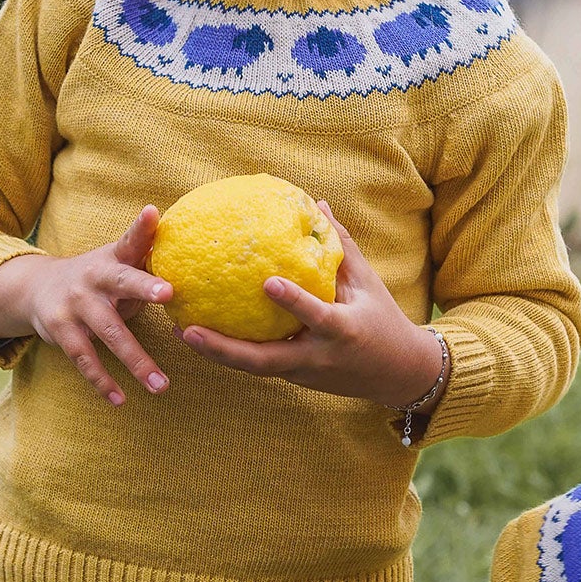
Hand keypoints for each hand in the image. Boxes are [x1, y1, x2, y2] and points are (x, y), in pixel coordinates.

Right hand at [0, 207, 172, 406]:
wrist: (36, 288)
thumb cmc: (98, 279)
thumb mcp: (117, 264)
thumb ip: (148, 259)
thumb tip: (200, 253)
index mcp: (112, 259)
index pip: (130, 240)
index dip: (142, 228)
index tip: (153, 213)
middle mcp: (94, 278)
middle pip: (121, 282)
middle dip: (143, 287)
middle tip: (168, 295)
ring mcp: (76, 305)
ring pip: (109, 333)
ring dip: (136, 361)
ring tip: (162, 386)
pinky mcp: (62, 331)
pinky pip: (85, 360)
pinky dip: (103, 382)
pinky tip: (121, 399)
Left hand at [178, 204, 449, 405]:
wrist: (398, 375)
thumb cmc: (383, 319)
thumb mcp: (367, 283)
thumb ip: (341, 245)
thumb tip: (317, 204)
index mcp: (342, 330)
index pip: (315, 316)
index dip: (293, 301)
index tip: (267, 282)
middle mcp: (317, 357)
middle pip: (263, 361)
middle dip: (224, 349)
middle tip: (187, 329)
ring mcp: (303, 373)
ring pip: (253, 368)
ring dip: (217, 353)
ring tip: (181, 330)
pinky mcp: (294, 378)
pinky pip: (258, 364)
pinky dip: (230, 352)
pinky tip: (201, 334)